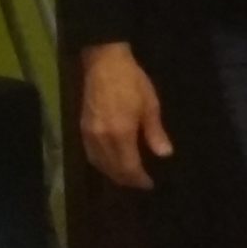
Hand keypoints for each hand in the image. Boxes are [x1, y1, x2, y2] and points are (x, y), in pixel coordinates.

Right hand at [80, 43, 170, 190]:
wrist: (104, 63)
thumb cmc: (132, 81)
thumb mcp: (150, 105)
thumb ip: (155, 133)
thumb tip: (164, 154)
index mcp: (120, 133)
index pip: (129, 167)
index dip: (139, 179)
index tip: (149, 184)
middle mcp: (102, 138)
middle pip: (112, 169)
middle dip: (126, 180)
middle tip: (139, 183)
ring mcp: (89, 134)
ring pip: (99, 164)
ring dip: (113, 174)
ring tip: (127, 177)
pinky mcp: (82, 129)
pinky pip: (91, 155)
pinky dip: (101, 164)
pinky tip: (110, 163)